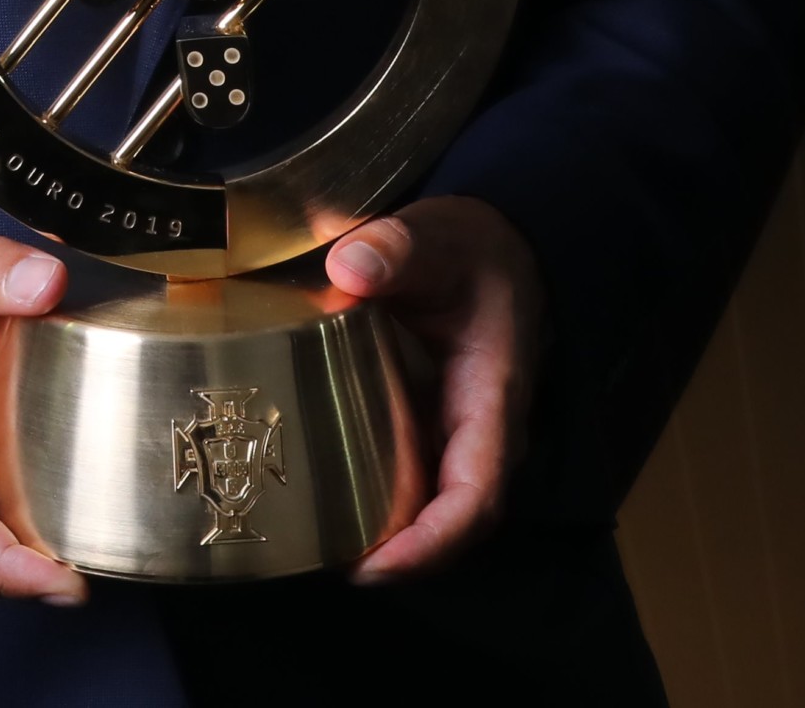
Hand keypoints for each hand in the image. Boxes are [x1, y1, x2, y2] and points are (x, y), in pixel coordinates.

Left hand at [328, 194, 541, 583]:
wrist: (492, 247)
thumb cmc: (473, 251)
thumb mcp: (441, 238)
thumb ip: (399, 247)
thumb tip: (350, 266)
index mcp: (491, 400)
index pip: (476, 497)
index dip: (431, 543)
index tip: (378, 566)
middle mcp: (477, 432)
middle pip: (449, 522)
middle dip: (397, 556)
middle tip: (326, 564)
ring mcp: (452, 434)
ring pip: (427, 508)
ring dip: (381, 536)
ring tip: (312, 544)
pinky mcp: (426, 425)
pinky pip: (404, 478)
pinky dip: (368, 498)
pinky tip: (316, 496)